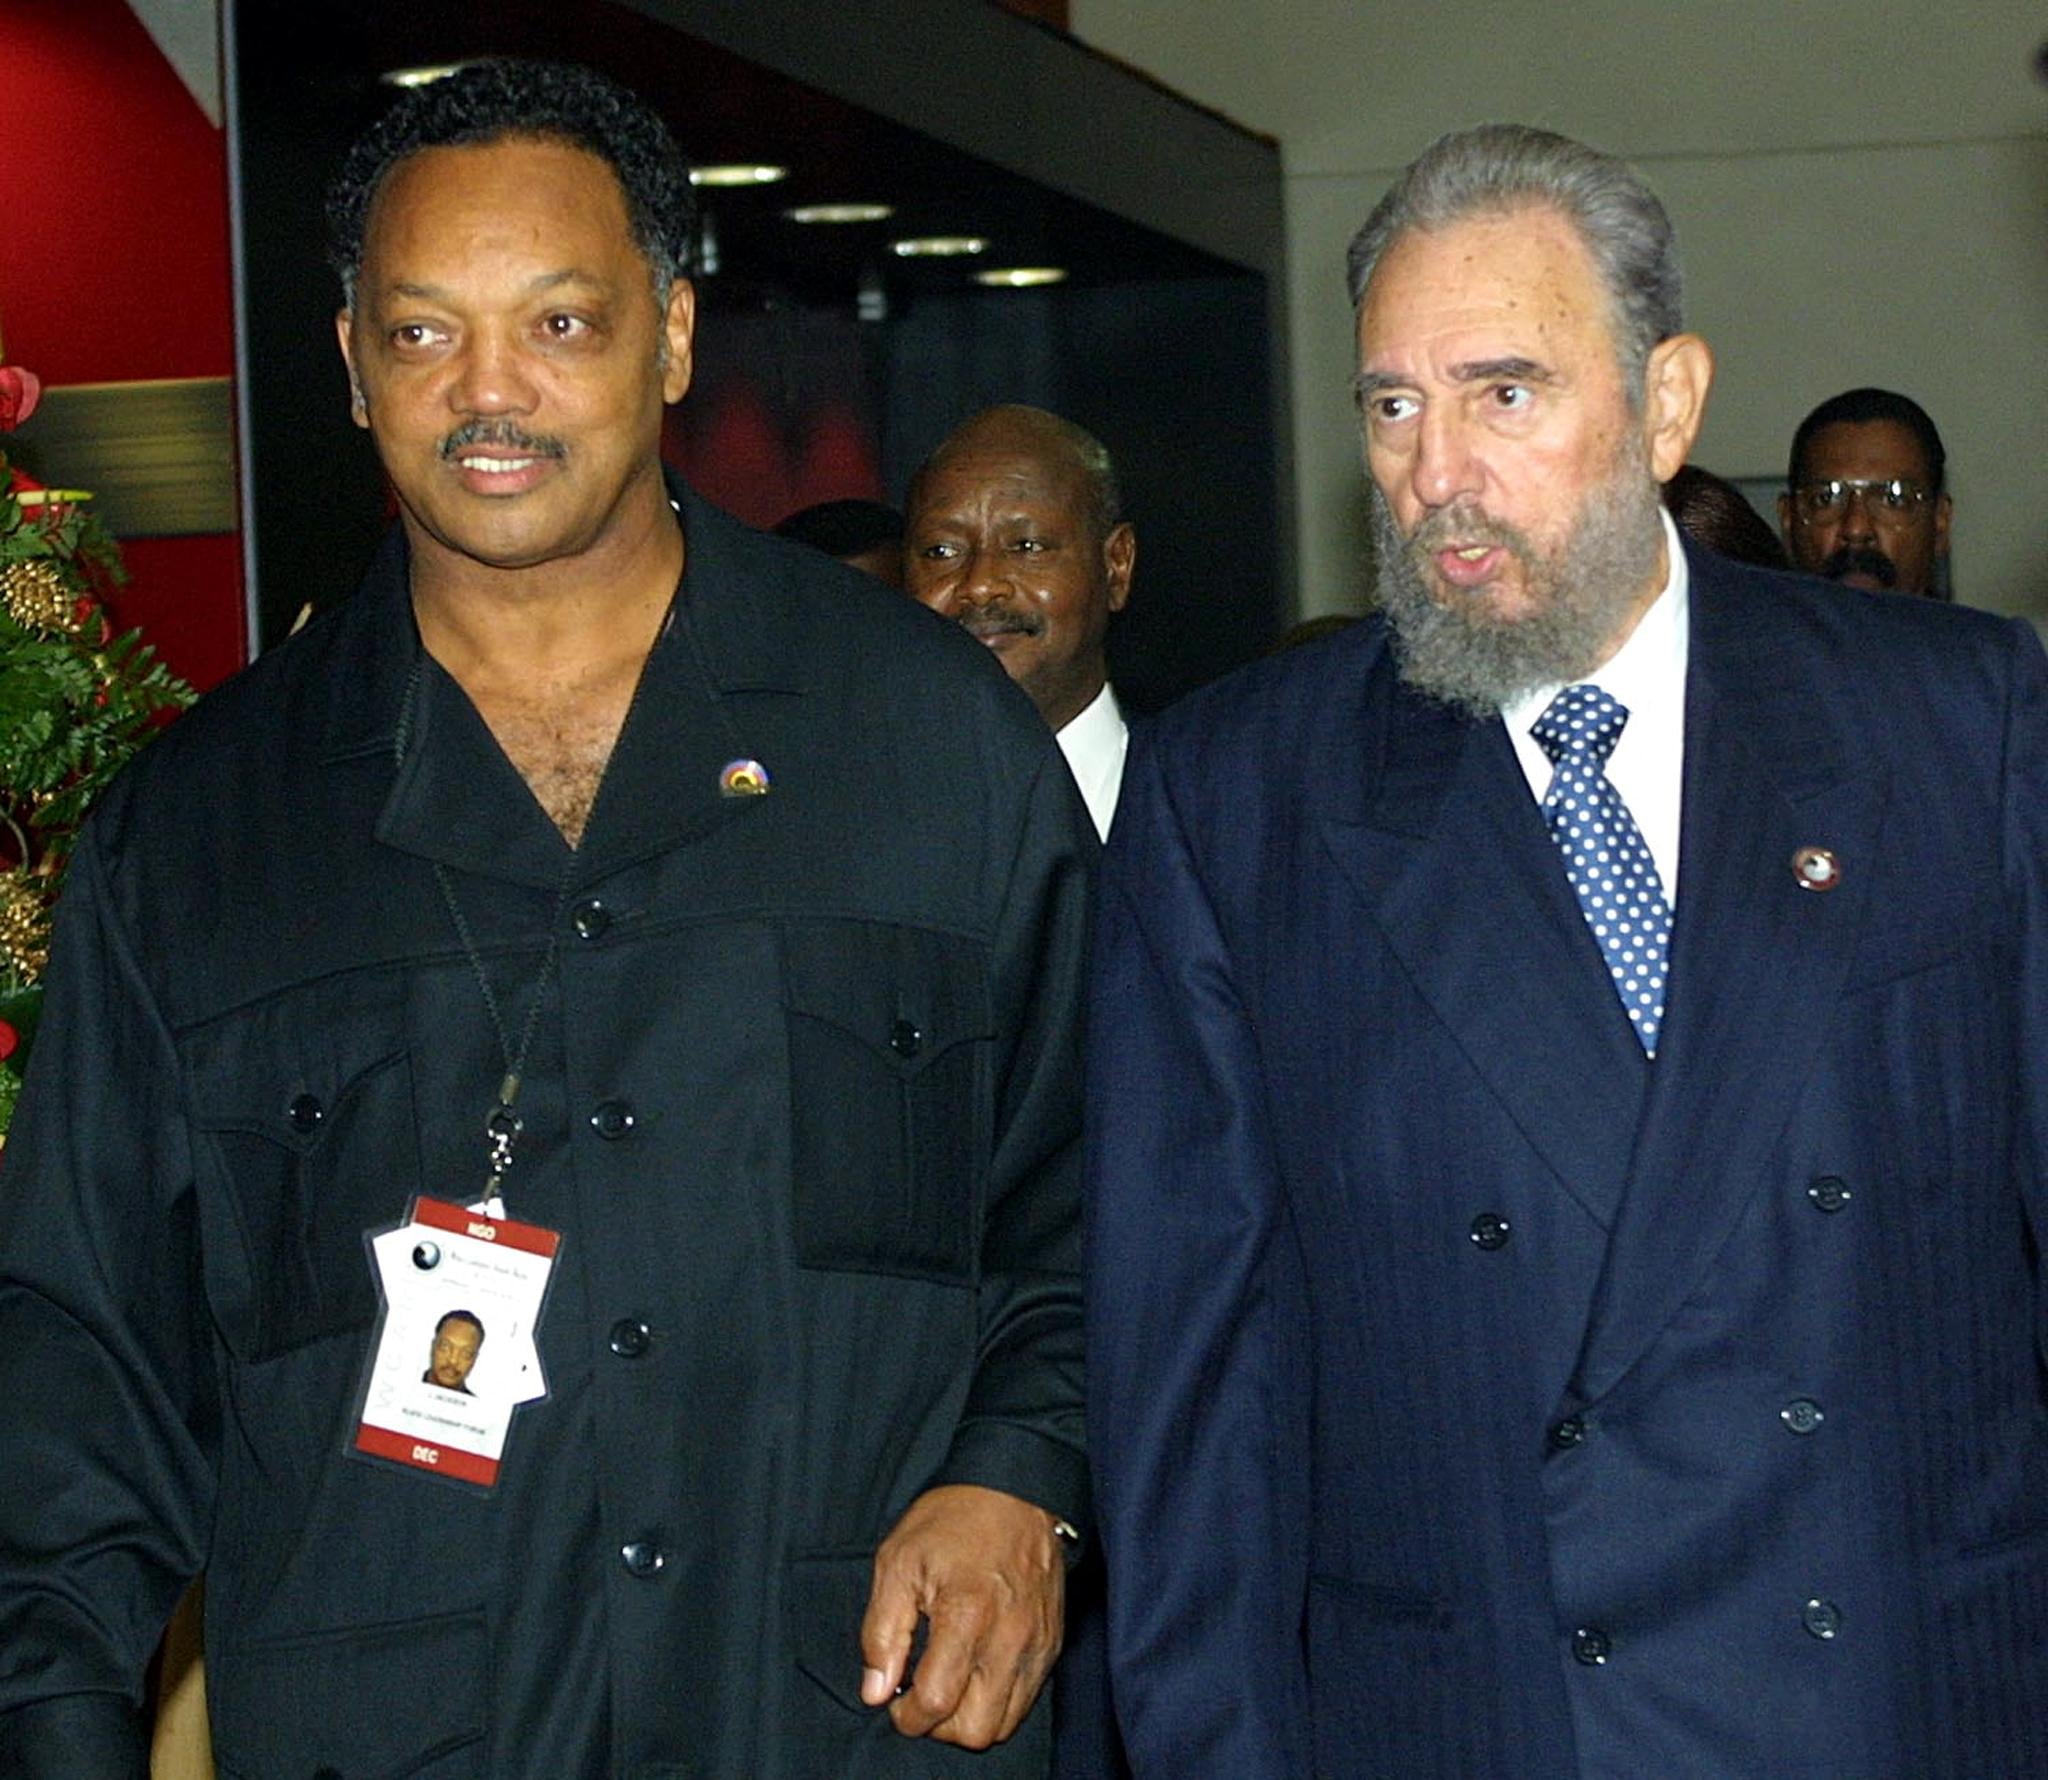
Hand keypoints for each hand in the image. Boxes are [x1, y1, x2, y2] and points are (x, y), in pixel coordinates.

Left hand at [858, 1483, 1066, 1747]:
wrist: (1014, 1487)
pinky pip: (1027, 1698)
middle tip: (921, 1694)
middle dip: (940, 1725)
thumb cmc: (953, 1519)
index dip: (906, 1715)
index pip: (936, 1703)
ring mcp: (1037, 1643)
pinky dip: (998, 1700)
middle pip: (976, 1730)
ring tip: (949, 1683)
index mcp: (967, 1615)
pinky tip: (976, 1669)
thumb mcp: (898, 1561)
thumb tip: (876, 1691)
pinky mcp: (1052, 1641)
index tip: (894, 1699)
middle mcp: (1010, 1637)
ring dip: (971, 1717)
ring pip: (1005, 1723)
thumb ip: (882, 1633)